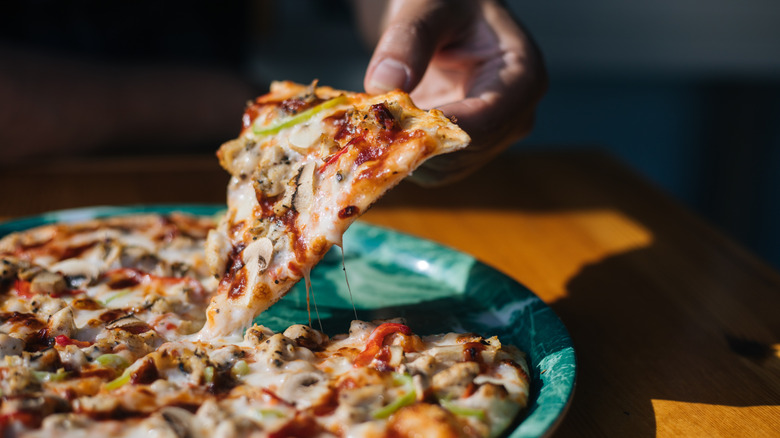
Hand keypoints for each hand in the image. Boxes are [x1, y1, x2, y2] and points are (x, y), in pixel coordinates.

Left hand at [362, 0, 546, 184]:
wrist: (445, 20)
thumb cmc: (446, 4)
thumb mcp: (428, 6)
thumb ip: (409, 38)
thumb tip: (384, 83)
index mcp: (522, 79)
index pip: (484, 124)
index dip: (435, 133)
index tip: (389, 124)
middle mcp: (514, 118)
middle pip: (461, 154)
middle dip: (411, 145)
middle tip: (364, 126)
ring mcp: (490, 140)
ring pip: (443, 171)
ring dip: (401, 155)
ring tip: (367, 127)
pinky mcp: (462, 151)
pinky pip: (430, 168)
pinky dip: (398, 156)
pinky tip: (375, 134)